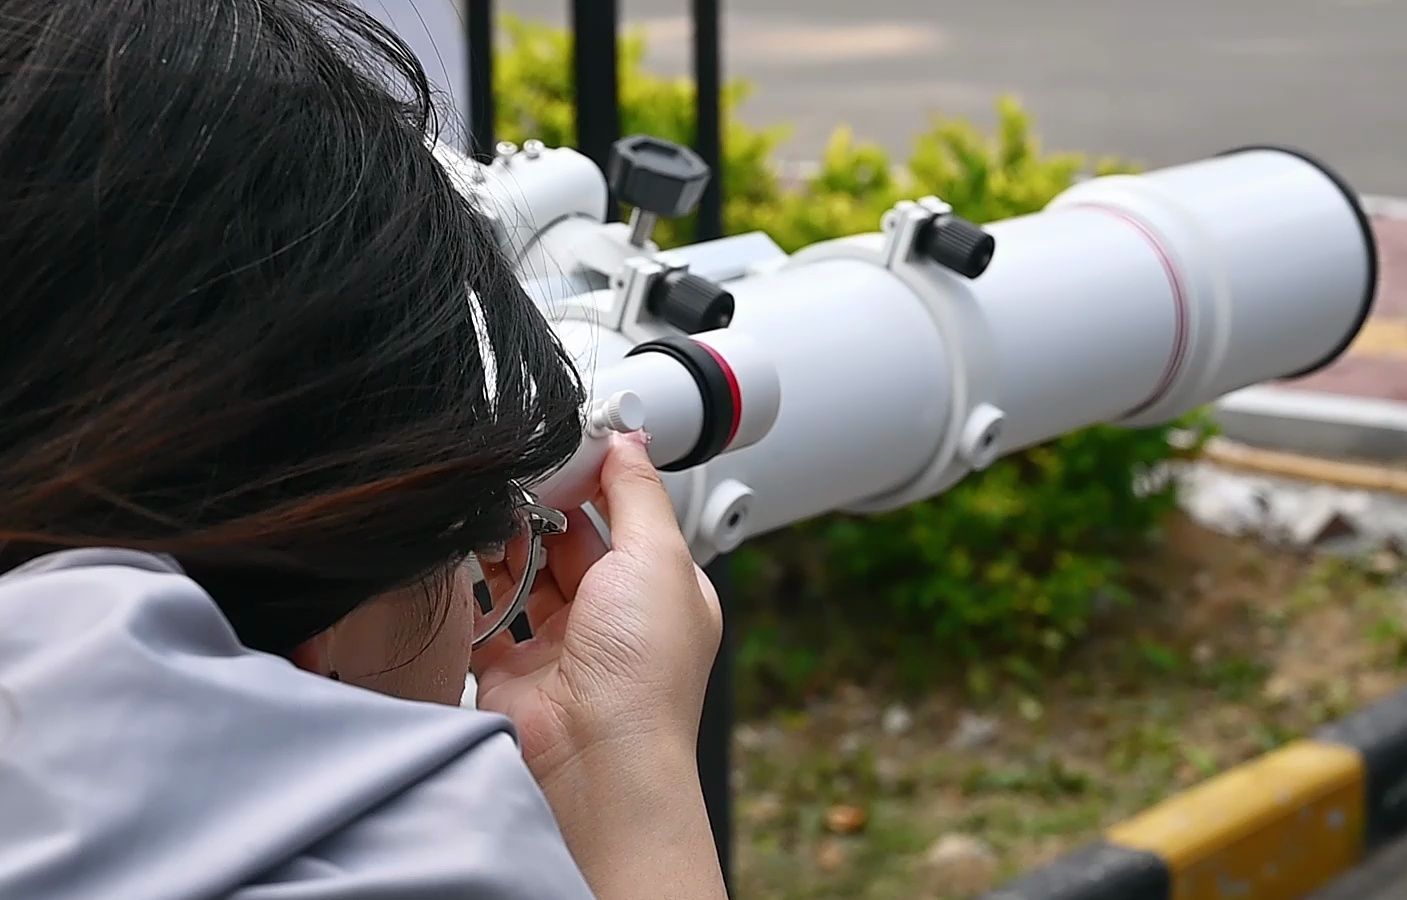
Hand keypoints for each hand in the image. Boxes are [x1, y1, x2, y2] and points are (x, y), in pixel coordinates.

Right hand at [473, 430, 722, 782]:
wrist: (595, 761)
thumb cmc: (643, 675)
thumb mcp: (657, 557)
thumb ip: (638, 493)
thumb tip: (628, 440)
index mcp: (661, 590)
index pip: (626, 516)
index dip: (597, 479)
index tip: (567, 444)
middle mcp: (614, 618)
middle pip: (571, 541)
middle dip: (544, 510)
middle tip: (518, 479)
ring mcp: (563, 645)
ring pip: (526, 574)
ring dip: (507, 544)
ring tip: (491, 517)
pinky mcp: (513, 671)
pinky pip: (486, 618)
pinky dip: (474, 592)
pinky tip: (467, 560)